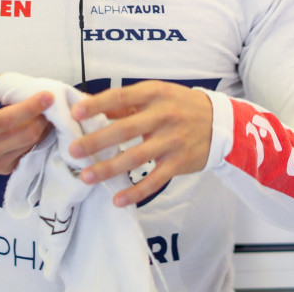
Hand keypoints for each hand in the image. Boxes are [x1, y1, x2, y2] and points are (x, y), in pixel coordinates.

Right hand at [0, 75, 52, 175]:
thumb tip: (27, 85)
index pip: (5, 120)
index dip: (30, 107)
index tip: (48, 95)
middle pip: (25, 135)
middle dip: (43, 117)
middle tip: (49, 102)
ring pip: (30, 145)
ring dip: (43, 127)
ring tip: (44, 112)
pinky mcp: (3, 170)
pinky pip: (28, 153)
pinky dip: (36, 138)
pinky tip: (34, 125)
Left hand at [68, 80, 212, 206]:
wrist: (220, 123)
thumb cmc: (181, 106)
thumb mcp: (157, 95)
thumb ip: (127, 103)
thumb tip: (91, 106)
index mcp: (155, 93)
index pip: (122, 97)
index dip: (97, 105)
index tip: (76, 113)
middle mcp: (164, 115)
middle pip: (125, 129)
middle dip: (96, 141)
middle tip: (73, 150)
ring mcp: (172, 140)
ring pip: (136, 157)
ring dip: (109, 168)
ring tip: (87, 177)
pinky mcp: (179, 163)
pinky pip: (154, 180)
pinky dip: (135, 192)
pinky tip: (118, 199)